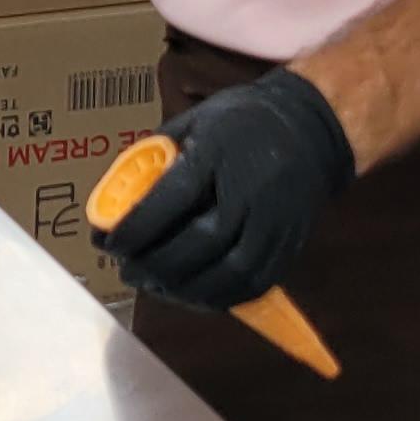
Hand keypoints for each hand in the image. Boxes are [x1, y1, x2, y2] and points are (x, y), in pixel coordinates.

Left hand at [106, 69, 355, 314]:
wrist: (311, 129)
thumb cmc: (241, 122)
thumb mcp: (193, 122)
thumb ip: (156, 158)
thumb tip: (115, 199)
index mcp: (221, 154)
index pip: (174, 198)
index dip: (137, 227)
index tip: (107, 243)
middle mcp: (251, 192)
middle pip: (202, 243)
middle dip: (156, 265)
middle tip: (127, 271)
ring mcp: (275, 223)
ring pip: (229, 273)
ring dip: (185, 289)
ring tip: (154, 286)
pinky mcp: (289, 247)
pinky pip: (253, 285)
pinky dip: (217, 298)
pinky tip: (191, 294)